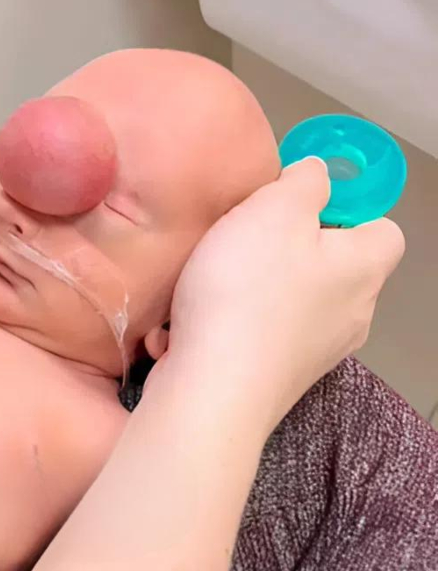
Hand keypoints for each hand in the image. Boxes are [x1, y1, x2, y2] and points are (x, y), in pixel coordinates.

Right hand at [159, 157, 404, 433]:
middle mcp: (351, 316)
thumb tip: (316, 179)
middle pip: (327, 269)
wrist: (211, 391)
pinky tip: (190, 330)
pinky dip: (226, 331)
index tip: (293, 208)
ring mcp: (313, 355)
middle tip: (240, 244)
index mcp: (364, 268)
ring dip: (246, 295)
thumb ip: (304, 182)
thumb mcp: (274, 209)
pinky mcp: (276, 383)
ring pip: (285, 307)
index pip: (380, 227)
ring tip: (205, 289)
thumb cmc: (246, 293)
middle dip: (284, 254)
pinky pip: (254, 340)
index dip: (341, 210)